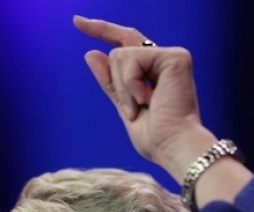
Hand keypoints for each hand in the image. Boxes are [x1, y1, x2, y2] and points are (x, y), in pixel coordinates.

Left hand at [73, 16, 215, 181]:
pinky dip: (131, 83)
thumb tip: (91, 53)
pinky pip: (131, 58)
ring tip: (142, 107)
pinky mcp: (175, 57)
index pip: (125, 44)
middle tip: (134, 109)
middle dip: (116, 80)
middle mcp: (164, 62)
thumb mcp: (125, 108)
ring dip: (123, 88)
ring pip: (120, 55)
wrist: (172, 146)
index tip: (78, 21)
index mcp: (155, 73)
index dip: (102, 31)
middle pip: (119, 50)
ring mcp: (171, 57)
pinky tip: (147, 99)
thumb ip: (111, 83)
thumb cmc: (156, 139)